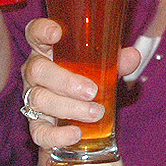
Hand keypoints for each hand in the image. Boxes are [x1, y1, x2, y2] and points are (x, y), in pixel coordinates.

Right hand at [20, 18, 141, 148]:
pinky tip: (75, 134)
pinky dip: (56, 135)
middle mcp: (35, 73)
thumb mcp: (103, 68)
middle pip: (38, 70)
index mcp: (48, 51)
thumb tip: (133, 56)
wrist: (79, 115)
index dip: (41, 31)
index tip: (56, 32)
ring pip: (39, 99)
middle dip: (65, 81)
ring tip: (96, 112)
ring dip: (69, 107)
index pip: (35, 34)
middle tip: (92, 91)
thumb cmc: (88, 80)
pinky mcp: (36, 124)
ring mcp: (33, 98)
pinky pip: (39, 131)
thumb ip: (116, 62)